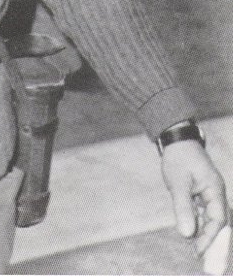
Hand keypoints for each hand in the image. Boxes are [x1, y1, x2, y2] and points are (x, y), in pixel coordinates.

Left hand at [161, 140, 228, 256]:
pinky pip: (203, 211)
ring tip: (194, 249)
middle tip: (200, 256)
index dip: (210, 237)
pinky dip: (198, 222)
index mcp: (215, 189)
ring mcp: (210, 192)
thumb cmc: (178, 158)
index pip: (218, 219)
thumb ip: (183, 207)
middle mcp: (216, 192)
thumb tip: (186, 234)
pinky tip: (190, 232)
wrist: (176, 140)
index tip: (198, 250)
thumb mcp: (178, 183)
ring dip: (203, 232)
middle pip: (218, 222)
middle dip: (210, 239)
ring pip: (210, 218)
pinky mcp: (202, 192)